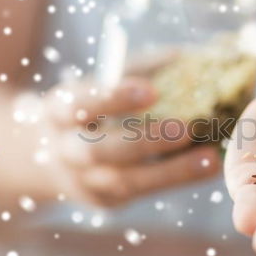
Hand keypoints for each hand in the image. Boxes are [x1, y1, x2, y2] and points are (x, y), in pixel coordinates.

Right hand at [43, 76, 219, 206]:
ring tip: (210, 158)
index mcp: (58, 113)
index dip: (114, 98)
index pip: (81, 105)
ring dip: (172, 171)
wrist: (45, 157)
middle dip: (145, 141)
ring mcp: (85, 181)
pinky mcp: (106, 200)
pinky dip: (175, 179)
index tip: (152, 90)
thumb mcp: (98, 84)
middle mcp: (67, 151)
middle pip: (101, 151)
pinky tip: (206, 168)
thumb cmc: (89, 108)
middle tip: (186, 129)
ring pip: (127, 181)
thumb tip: (185, 56)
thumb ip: (136, 69)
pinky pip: (142, 191)